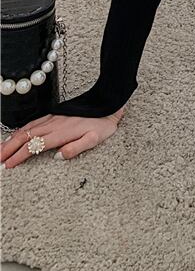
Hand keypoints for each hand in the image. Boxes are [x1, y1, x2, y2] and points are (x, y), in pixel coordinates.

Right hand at [1, 110, 122, 168]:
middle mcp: (54, 124)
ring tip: (0, 150)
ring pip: (27, 129)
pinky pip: (33, 122)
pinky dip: (21, 129)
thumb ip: (75, 148)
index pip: (34, 146)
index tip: (8, 166)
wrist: (108, 104)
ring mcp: (53, 118)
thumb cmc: (102, 125)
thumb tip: (58, 157)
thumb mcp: (94, 139)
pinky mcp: (54, 114)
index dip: (19, 156)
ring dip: (11, 140)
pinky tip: (15, 134)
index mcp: (61, 133)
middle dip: (9, 149)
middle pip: (25, 137)